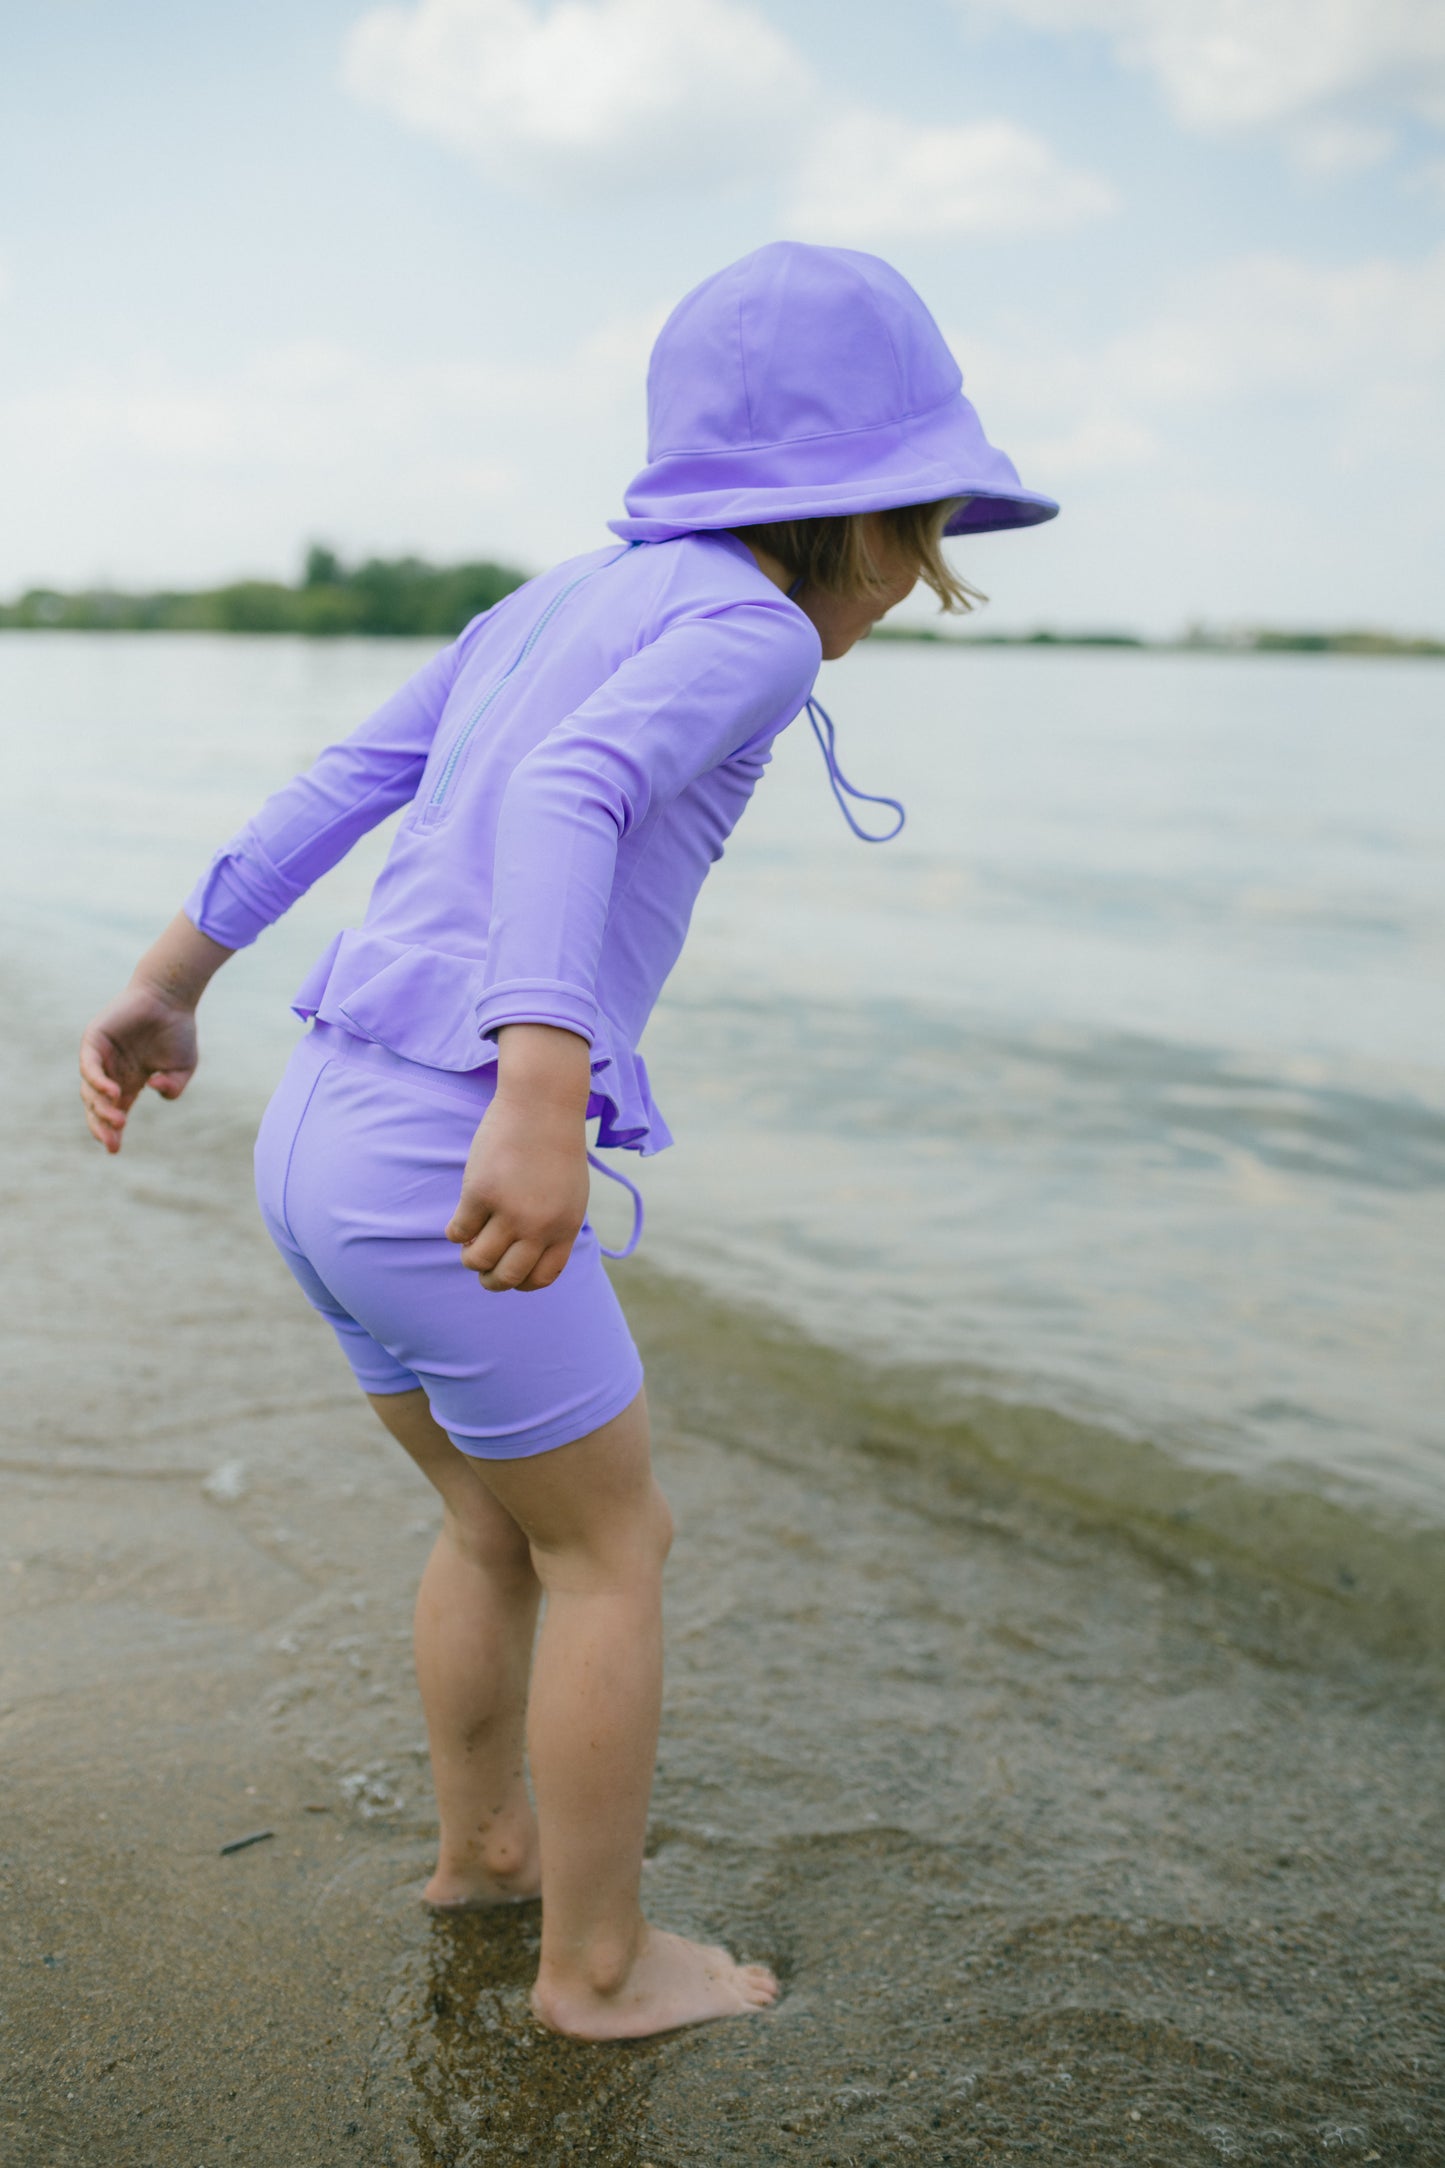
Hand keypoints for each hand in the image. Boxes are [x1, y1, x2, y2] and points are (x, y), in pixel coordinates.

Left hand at [78, 912, 231, 1152]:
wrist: (171, 998)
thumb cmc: (178, 1030)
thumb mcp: (183, 1068)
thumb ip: (172, 1086)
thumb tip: (153, 1089)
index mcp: (129, 1082)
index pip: (113, 1112)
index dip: (111, 1132)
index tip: (115, 1149)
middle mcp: (111, 1072)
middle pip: (96, 1106)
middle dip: (102, 1126)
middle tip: (113, 1140)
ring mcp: (100, 1056)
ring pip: (90, 1091)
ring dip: (102, 1108)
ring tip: (119, 1119)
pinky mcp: (94, 1040)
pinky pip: (89, 1067)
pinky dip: (98, 1082)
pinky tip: (112, 1093)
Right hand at [446, 1024, 591, 1292]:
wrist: (543, 1102)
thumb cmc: (554, 1146)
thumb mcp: (569, 1193)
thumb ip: (553, 1226)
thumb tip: (521, 1260)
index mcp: (565, 1227)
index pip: (541, 1278)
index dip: (521, 1283)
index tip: (509, 1272)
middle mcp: (539, 1226)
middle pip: (507, 1277)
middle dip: (490, 1280)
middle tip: (480, 1268)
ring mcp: (509, 1211)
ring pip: (477, 1260)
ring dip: (469, 1257)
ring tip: (469, 1242)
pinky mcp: (480, 1193)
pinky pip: (458, 1232)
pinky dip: (455, 1231)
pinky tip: (461, 1218)